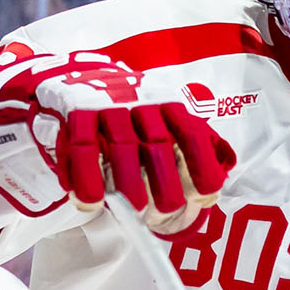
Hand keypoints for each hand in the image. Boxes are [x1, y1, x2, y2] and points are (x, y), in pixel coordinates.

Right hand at [0, 52, 235, 218]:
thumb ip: (193, 148)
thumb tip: (218, 182)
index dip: (201, 164)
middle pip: (158, 144)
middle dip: (165, 181)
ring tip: (132, 207)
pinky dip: (85, 179)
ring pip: (120, 147)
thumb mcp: (164, 121)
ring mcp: (105, 106)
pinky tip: (90, 203)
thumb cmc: (129, 117)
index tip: (206, 195)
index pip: (191, 133)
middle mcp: (139, 102)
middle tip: (165, 210)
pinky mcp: (73, 114)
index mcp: (167, 104)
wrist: (72, 80)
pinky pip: (80, 149)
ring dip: (128, 182)